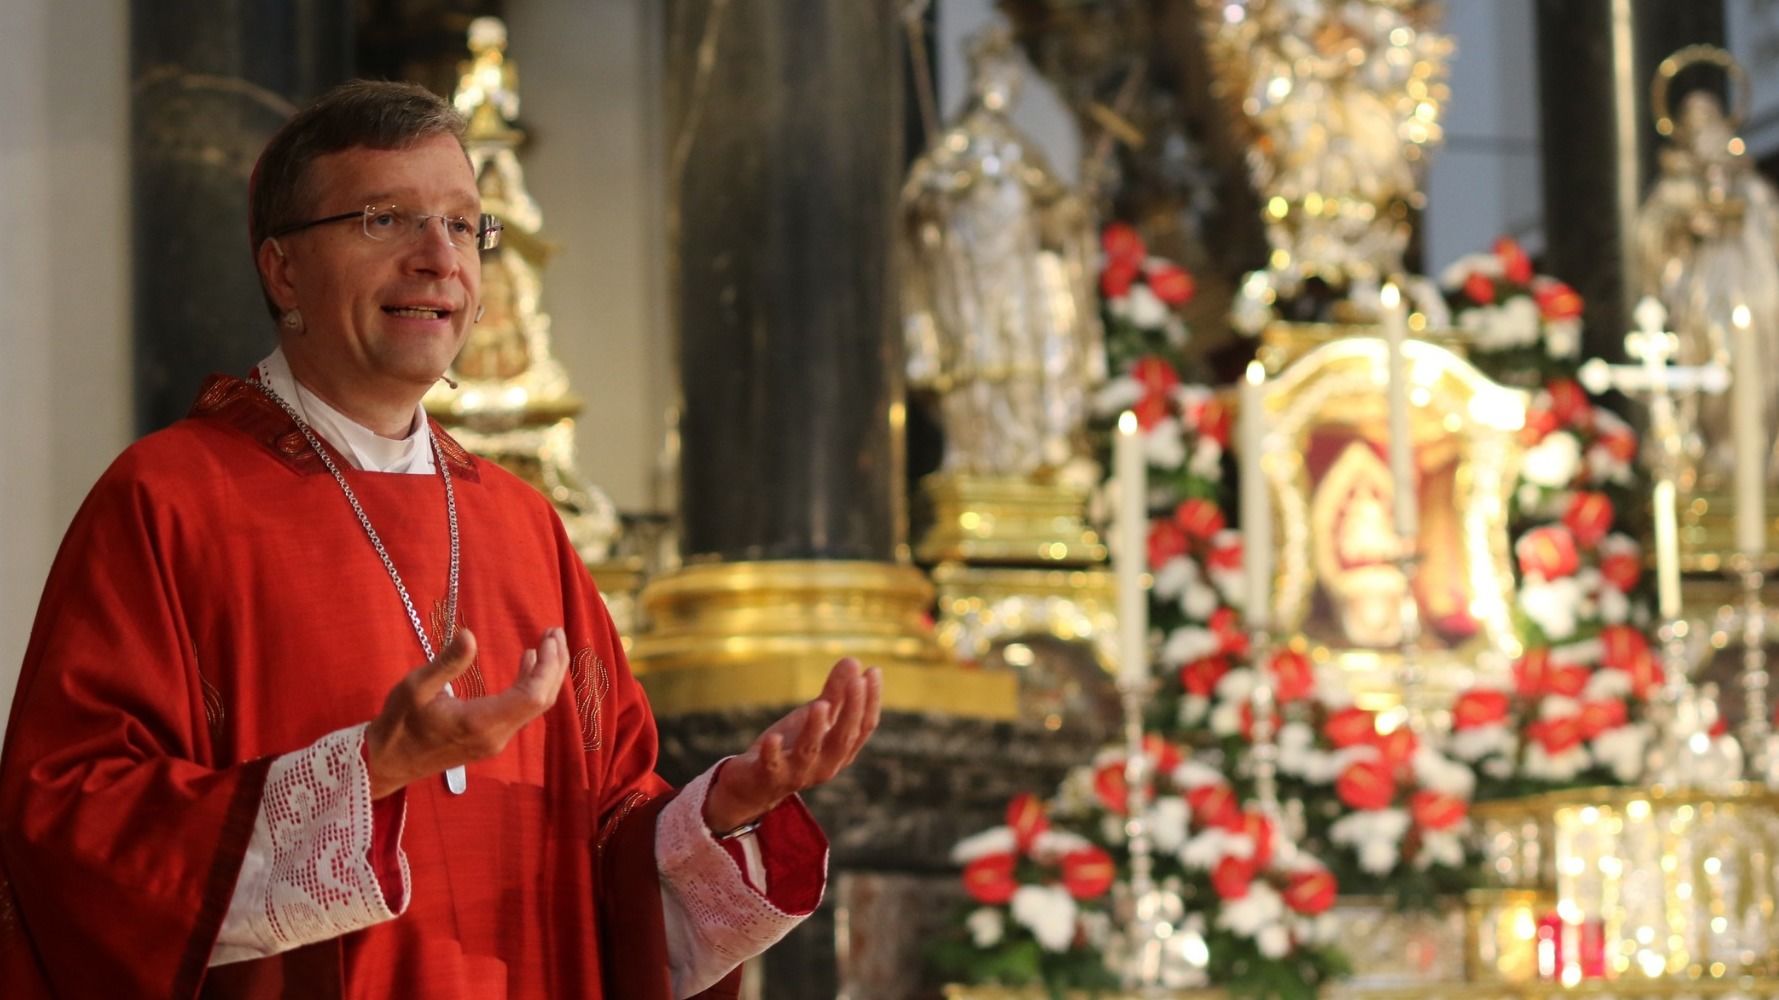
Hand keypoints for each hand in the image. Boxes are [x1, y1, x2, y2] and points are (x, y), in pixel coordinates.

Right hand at [364, 626, 569, 798]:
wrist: (387, 762)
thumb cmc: (399, 723)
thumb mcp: (415, 687)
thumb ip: (446, 663)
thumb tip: (470, 635)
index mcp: (481, 722)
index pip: (532, 696)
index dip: (547, 666)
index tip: (548, 636)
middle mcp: (496, 735)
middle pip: (541, 701)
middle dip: (554, 665)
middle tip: (555, 631)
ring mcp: (495, 741)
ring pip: (534, 707)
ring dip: (545, 674)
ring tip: (548, 641)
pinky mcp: (491, 739)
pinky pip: (521, 711)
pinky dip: (531, 685)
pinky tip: (528, 662)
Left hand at [702, 657, 881, 833]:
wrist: (754, 785)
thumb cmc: (790, 747)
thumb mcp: (814, 718)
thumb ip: (834, 694)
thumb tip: (854, 661)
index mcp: (839, 751)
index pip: (862, 727)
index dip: (870, 700)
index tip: (873, 671)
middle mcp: (825, 765)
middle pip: (843, 738)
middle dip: (852, 710)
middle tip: (856, 680)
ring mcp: (797, 772)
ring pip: (809, 751)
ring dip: (815, 729)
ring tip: (819, 705)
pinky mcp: (768, 776)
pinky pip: (772, 765)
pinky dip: (772, 752)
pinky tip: (772, 737)